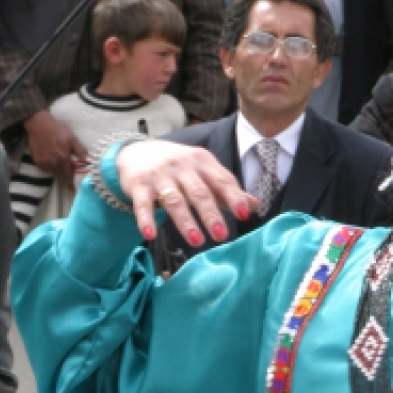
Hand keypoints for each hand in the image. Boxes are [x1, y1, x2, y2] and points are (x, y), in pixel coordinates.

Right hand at [24, 111, 86, 177]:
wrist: (39, 125)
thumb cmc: (58, 130)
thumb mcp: (72, 139)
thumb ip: (80, 151)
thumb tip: (88, 161)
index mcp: (63, 158)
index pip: (68, 175)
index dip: (70, 183)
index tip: (72, 190)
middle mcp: (53, 162)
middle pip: (60, 173)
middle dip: (64, 171)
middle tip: (66, 163)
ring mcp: (43, 161)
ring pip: (52, 171)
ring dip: (57, 169)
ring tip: (58, 158)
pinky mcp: (36, 160)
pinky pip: (44, 168)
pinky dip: (48, 166)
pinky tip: (50, 157)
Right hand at [113, 140, 258, 243]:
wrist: (138, 152)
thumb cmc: (180, 167)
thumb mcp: (204, 171)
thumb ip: (227, 189)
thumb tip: (254, 205)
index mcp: (203, 161)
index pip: (222, 180)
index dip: (234, 197)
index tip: (244, 214)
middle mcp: (182, 166)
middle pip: (199, 192)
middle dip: (211, 214)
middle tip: (221, 235)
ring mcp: (160, 175)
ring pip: (174, 200)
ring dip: (185, 222)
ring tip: (196, 241)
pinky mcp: (139, 185)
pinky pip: (143, 204)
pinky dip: (146, 219)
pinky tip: (150, 235)